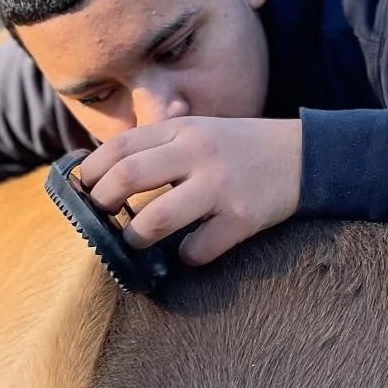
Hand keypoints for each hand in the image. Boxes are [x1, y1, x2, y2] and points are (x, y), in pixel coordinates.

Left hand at [78, 117, 302, 265]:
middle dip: (102, 203)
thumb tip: (104, 169)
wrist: (303, 156)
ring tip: (136, 241)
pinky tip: (189, 251)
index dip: (92, 171)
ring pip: (156, 220)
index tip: (85, 189)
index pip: (120, 146)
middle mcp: (197, 153)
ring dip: (135, 238)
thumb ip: (158, 144)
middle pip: (128, 178)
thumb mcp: (199, 130)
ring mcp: (220, 186)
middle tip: (101, 217)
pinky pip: (198, 249)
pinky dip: (186, 257)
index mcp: (182, 130)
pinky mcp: (242, 218)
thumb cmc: (239, 148)